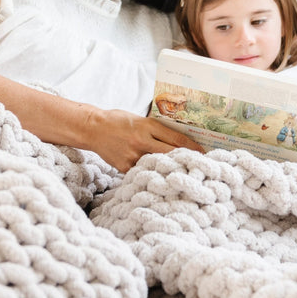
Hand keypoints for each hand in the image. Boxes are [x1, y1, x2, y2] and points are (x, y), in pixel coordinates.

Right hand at [89, 109, 203, 172]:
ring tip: (182, 175)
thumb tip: (179, 139)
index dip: (192, 147)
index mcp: (147, 126)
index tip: (203, 152)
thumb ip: (156, 129)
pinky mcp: (124, 166)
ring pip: (157, 166)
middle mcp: (141, 140)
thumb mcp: (140, 119)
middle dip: (185, 160)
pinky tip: (160, 179)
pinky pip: (143, 172)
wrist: (93, 128)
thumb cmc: (119, 121)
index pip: (175, 138)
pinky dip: (151, 174)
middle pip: (170, 154)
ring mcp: (132, 155)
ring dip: (169, 170)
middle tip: (198, 165)